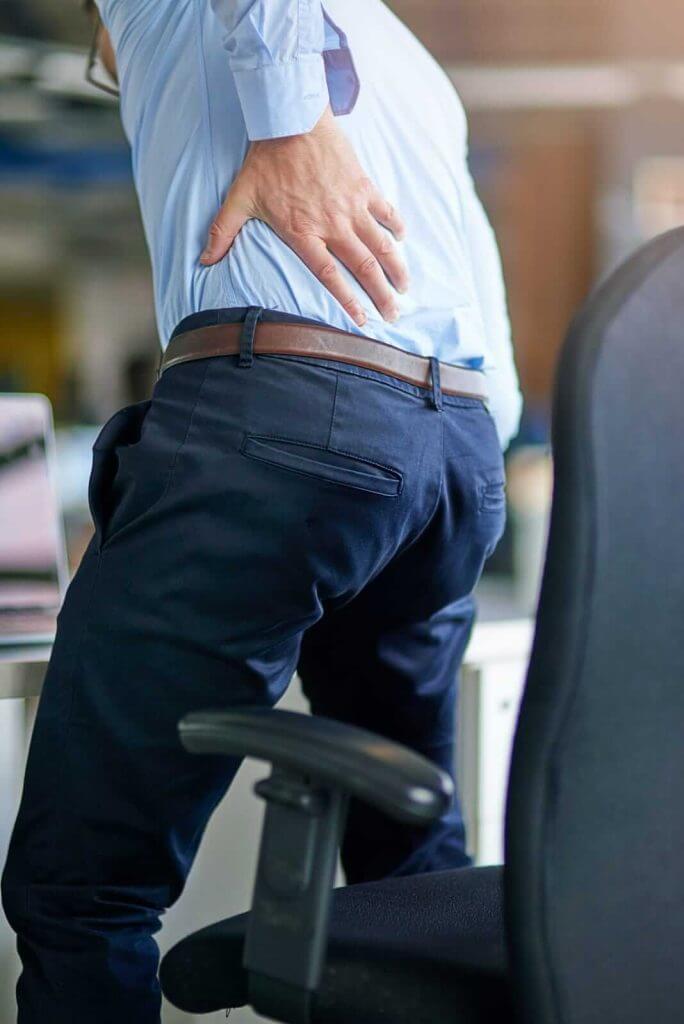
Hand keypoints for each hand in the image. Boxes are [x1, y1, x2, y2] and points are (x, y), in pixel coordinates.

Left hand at [200, 106, 407, 327]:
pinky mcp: (363, 186)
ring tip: (404, 288)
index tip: (361, 321)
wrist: (291, 118)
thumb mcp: (240, 198)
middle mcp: (333, 224)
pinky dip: (396, 226)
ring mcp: (351, 205)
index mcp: (304, 233)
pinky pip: (386, 211)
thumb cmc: (264, 160)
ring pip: (381, 244)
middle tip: (393, 314)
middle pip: (364, 267)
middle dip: (381, 294)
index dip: (348, 301)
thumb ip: (223, 232)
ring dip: (396, 268)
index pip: (330, 276)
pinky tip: (402, 239)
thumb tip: (204, 261)